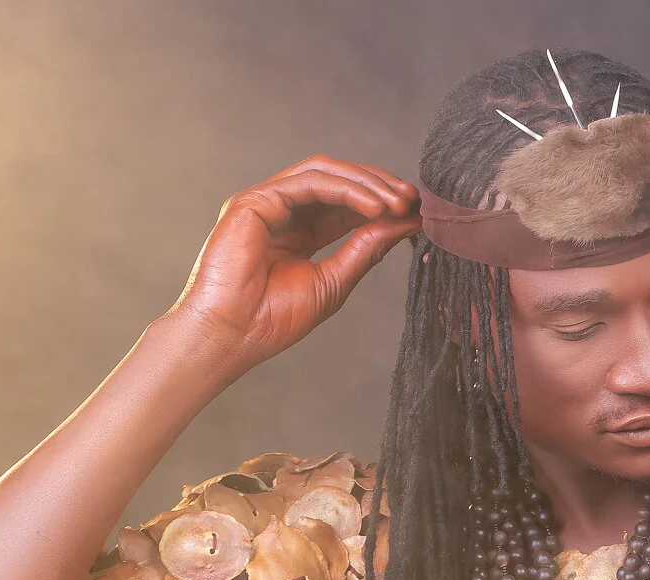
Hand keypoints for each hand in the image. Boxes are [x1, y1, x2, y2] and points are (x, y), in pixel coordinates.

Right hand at [167, 155, 420, 374]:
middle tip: (414, 199)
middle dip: (378, 186)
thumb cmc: (272, 320)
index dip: (381, 203)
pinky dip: (345, 189)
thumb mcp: (332, 283)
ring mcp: (266, 201)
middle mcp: (282, 210)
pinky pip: (308, 182)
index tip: (416, 212)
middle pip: (337, 180)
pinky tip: (373, 207)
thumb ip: (364, 251)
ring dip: (366, 183)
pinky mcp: (254, 200)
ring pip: (324, 173)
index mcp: (299, 232)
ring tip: (398, 203)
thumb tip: (401, 225)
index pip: (345, 204)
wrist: (232, 336)